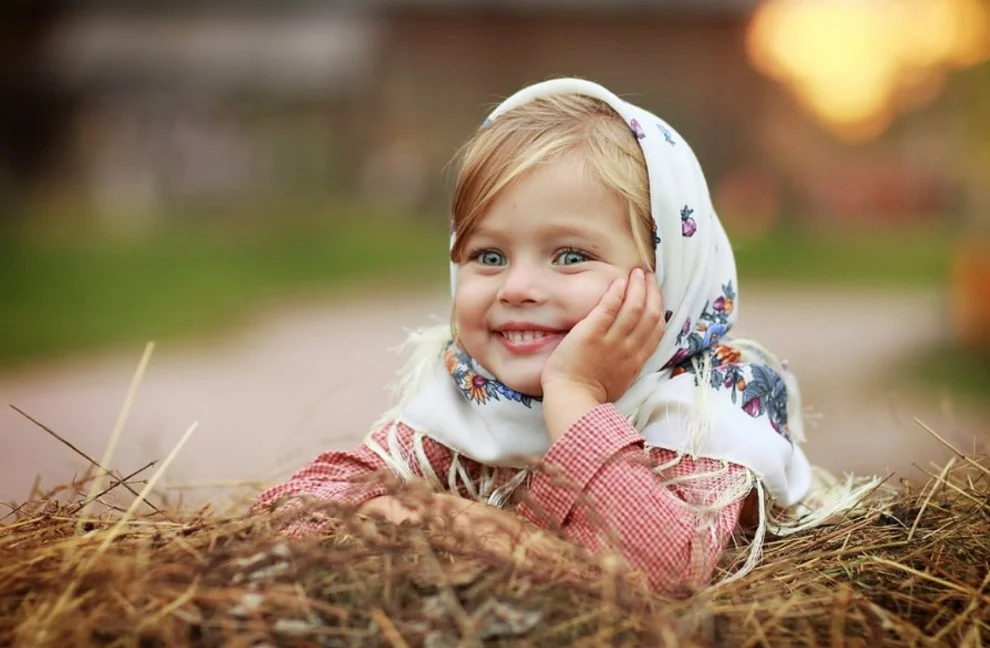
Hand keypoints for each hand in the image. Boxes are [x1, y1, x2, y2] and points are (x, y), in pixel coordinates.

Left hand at [541, 267, 664, 404]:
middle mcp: (629, 348)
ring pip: (632, 307)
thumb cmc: (591, 395)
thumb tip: (634, 351)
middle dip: (651, 291)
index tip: (656, 294)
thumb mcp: (622, 382)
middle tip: (648, 276)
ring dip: (637, 287)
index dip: (658, 308)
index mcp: (637, 360)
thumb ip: (630, 364)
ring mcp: (611, 341)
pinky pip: (608, 308)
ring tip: (636, 272)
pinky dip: (616, 293)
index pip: (656, 329)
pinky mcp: (590, 334)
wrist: (572, 400)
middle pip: (649, 314)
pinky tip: (619, 280)